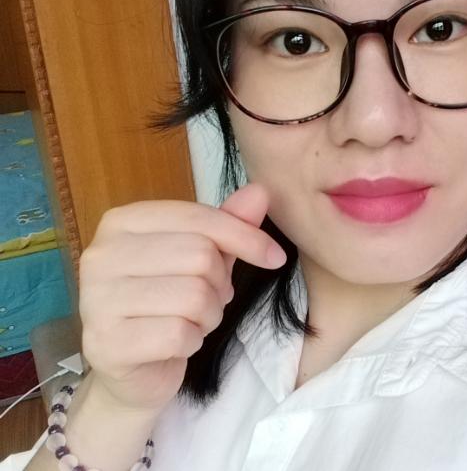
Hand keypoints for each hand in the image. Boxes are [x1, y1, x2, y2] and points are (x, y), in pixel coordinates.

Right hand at [77, 183, 283, 413]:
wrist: (133, 370)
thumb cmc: (168, 302)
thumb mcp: (203, 256)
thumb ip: (229, 223)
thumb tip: (260, 191)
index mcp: (122, 222)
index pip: (199, 217)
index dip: (246, 237)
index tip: (275, 256)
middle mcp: (101, 255)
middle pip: (199, 256)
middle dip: (220, 283)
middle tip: (209, 299)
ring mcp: (96, 299)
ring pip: (193, 296)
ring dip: (209, 315)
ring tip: (192, 320)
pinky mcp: (104, 344)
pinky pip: (179, 334)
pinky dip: (192, 342)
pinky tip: (176, 343)